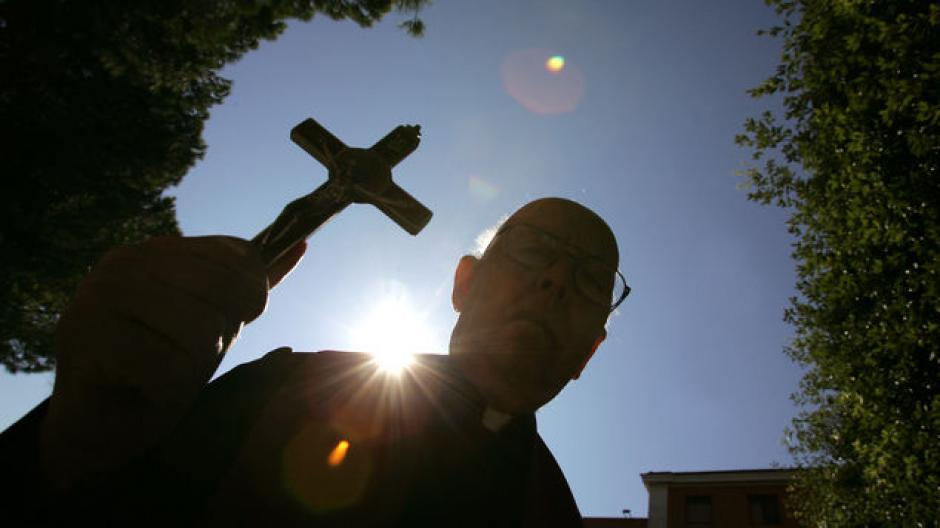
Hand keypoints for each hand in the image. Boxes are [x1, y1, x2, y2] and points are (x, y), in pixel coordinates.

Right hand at [40, 235, 304, 488]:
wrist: (99, 426)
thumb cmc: (161, 366)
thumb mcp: (214, 319)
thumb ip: (247, 285)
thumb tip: (299, 244)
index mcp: (154, 251)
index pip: (237, 256)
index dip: (250, 296)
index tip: (227, 322)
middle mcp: (123, 264)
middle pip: (225, 292)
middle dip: (220, 335)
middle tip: (184, 354)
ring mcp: (98, 300)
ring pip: (200, 331)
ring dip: (194, 367)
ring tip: (163, 371)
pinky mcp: (88, 345)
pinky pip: (168, 370)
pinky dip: (169, 393)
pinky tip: (144, 391)